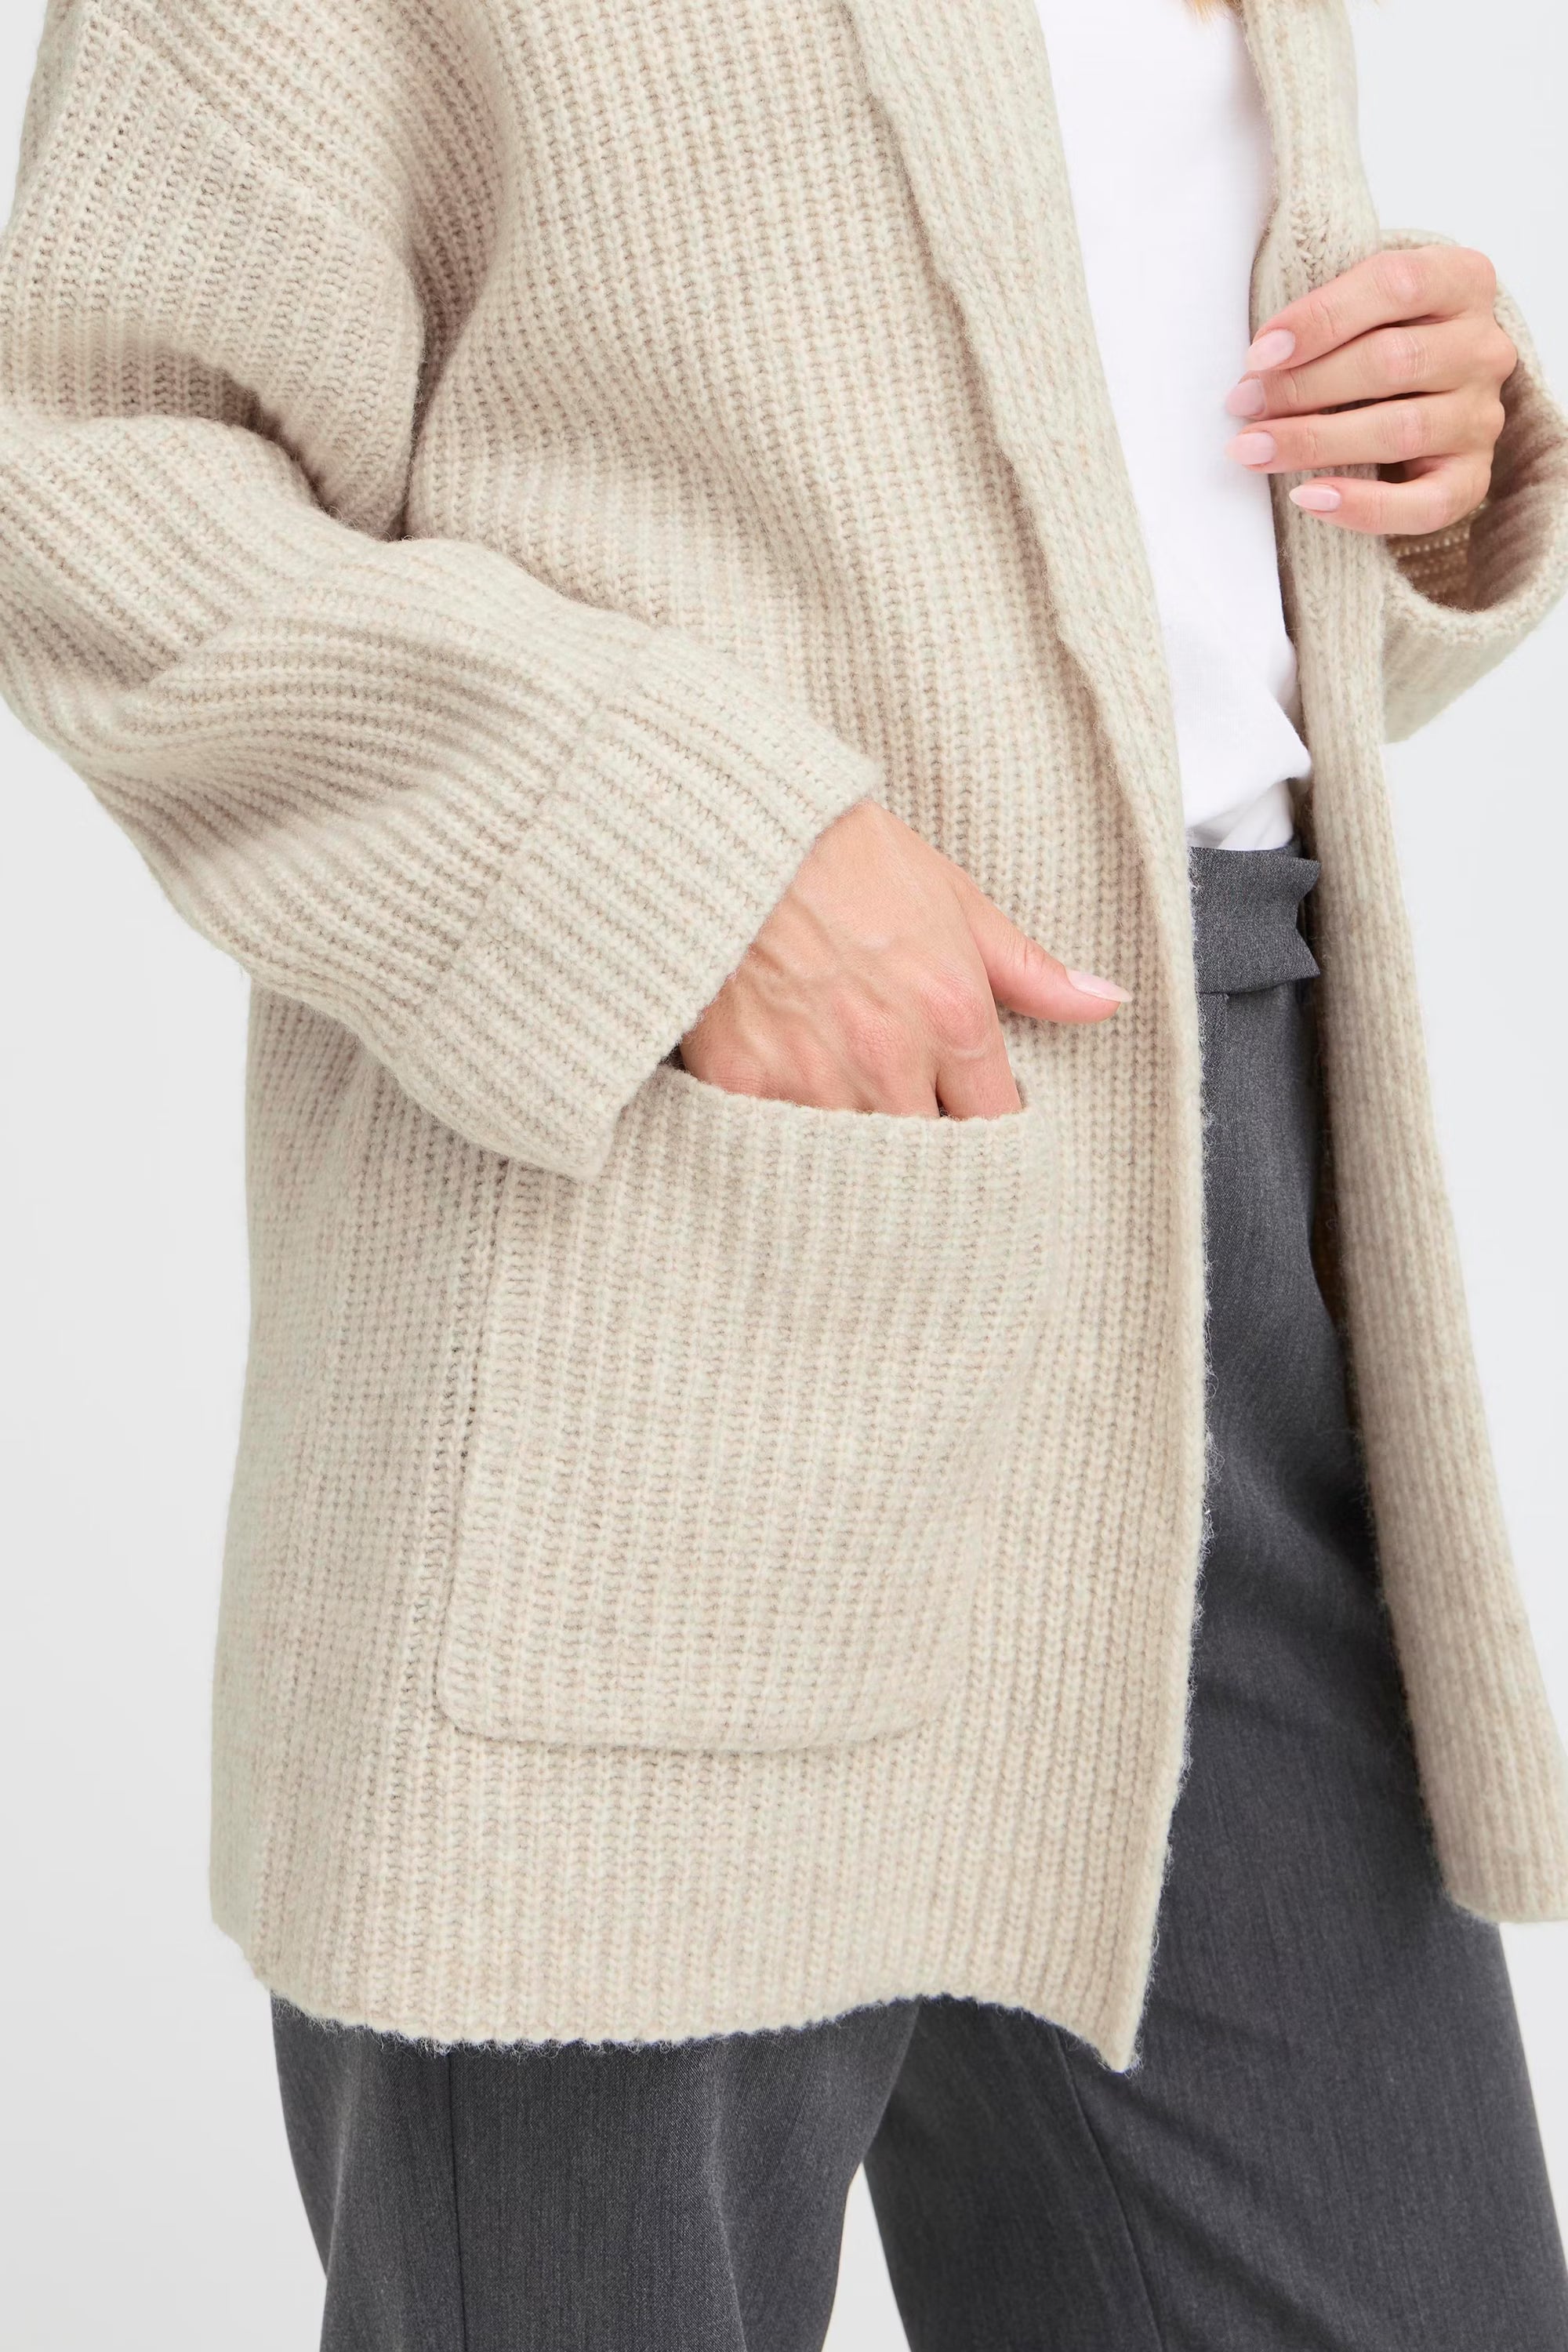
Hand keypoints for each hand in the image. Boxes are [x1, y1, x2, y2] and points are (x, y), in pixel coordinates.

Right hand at [680, 800, 1127, 1118]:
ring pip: (856, 1160)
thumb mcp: (953, 901)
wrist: (734, 830)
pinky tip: (785, 1124)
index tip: (971, 1124)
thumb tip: (1105, 1003)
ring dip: (857, 1155)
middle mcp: (888, 1057)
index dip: (989, 1134)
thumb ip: (1028, 970)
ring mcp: (812, 1076)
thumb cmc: (845, 857)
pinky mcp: (742, 1083)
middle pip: (929, 1158)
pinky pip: (777, 1147)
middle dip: (926, 1153)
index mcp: (951, 1016)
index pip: (997, 1124)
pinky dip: (784, 1144)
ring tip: (849, 1137)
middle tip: (910, 1133)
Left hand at [1223, 244, 1515, 534]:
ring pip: (1399, 430)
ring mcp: (1482, 416)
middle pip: (1392, 362)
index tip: (1259, 353)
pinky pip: (1425, 504)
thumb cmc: (1377, 338)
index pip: (1396, 285)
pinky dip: (1363, 507)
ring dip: (1314, 443)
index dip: (1321, 319)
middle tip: (1244, 404)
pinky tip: (1308, 498)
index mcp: (1463, 281)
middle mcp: (1483, 348)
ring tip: (1253, 450)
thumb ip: (1325, 316)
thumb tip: (1259, 367)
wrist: (1425, 391)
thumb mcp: (1361, 302)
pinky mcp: (1472, 477)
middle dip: (1304, 386)